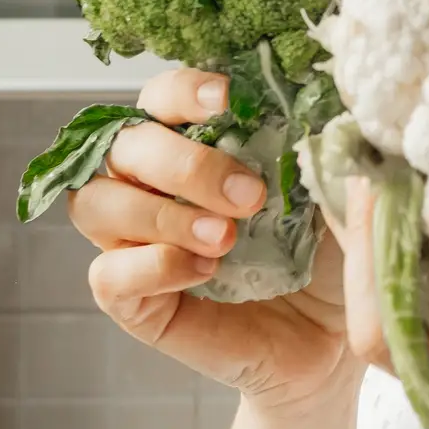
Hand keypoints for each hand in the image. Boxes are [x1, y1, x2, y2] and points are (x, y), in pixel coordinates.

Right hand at [69, 67, 360, 409]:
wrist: (333, 338)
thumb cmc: (326, 254)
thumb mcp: (330, 194)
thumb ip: (315, 150)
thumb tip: (323, 109)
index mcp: (195, 143)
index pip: (159, 98)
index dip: (181, 91)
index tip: (227, 100)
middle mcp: (153, 186)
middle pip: (122, 146)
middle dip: (182, 163)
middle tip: (248, 196)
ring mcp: (136, 243)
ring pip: (95, 204)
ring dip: (160, 215)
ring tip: (225, 239)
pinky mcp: (137, 303)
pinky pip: (106, 276)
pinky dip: (151, 267)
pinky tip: (204, 273)